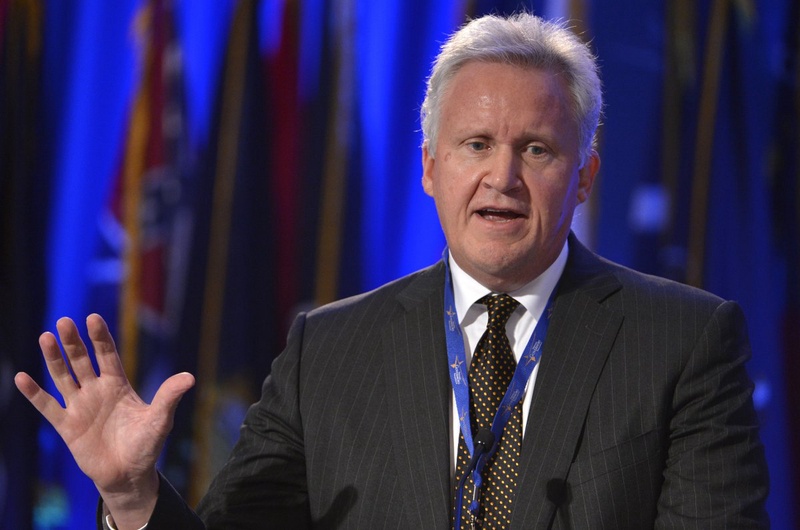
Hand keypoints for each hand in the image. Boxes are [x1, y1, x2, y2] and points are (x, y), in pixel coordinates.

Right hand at [14, 314, 194, 527]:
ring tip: (46, 336)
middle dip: (74, 342)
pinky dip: (34, 393)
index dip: (100, 337)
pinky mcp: (67, 426)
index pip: (107, 355)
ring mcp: (80, 406)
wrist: (128, 474)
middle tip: (65, 320)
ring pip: (63, 377)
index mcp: (118, 385)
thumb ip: (169, 397)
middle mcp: (97, 391)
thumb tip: (190, 377)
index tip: (93, 318)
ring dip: (54, 358)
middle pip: (82, 360)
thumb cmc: (146, 445)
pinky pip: (48, 406)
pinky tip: (21, 378)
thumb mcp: (161, 420)